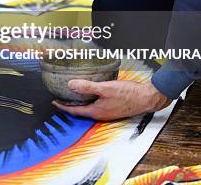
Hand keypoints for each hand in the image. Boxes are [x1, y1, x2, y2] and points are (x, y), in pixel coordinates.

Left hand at [52, 79, 171, 120]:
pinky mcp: (113, 108)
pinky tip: (91, 93)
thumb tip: (70, 85)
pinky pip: (97, 106)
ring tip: (73, 95)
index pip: (75, 111)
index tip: (54, 102)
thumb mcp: (104, 88)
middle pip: (81, 111)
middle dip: (70, 105)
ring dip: (80, 103)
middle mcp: (101, 115)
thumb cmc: (127, 94)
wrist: (146, 98)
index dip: (63, 107)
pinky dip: (90, 100)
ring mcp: (108, 112)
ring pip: (89, 108)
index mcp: (96, 112)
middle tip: (61, 98)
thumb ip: (87, 87)